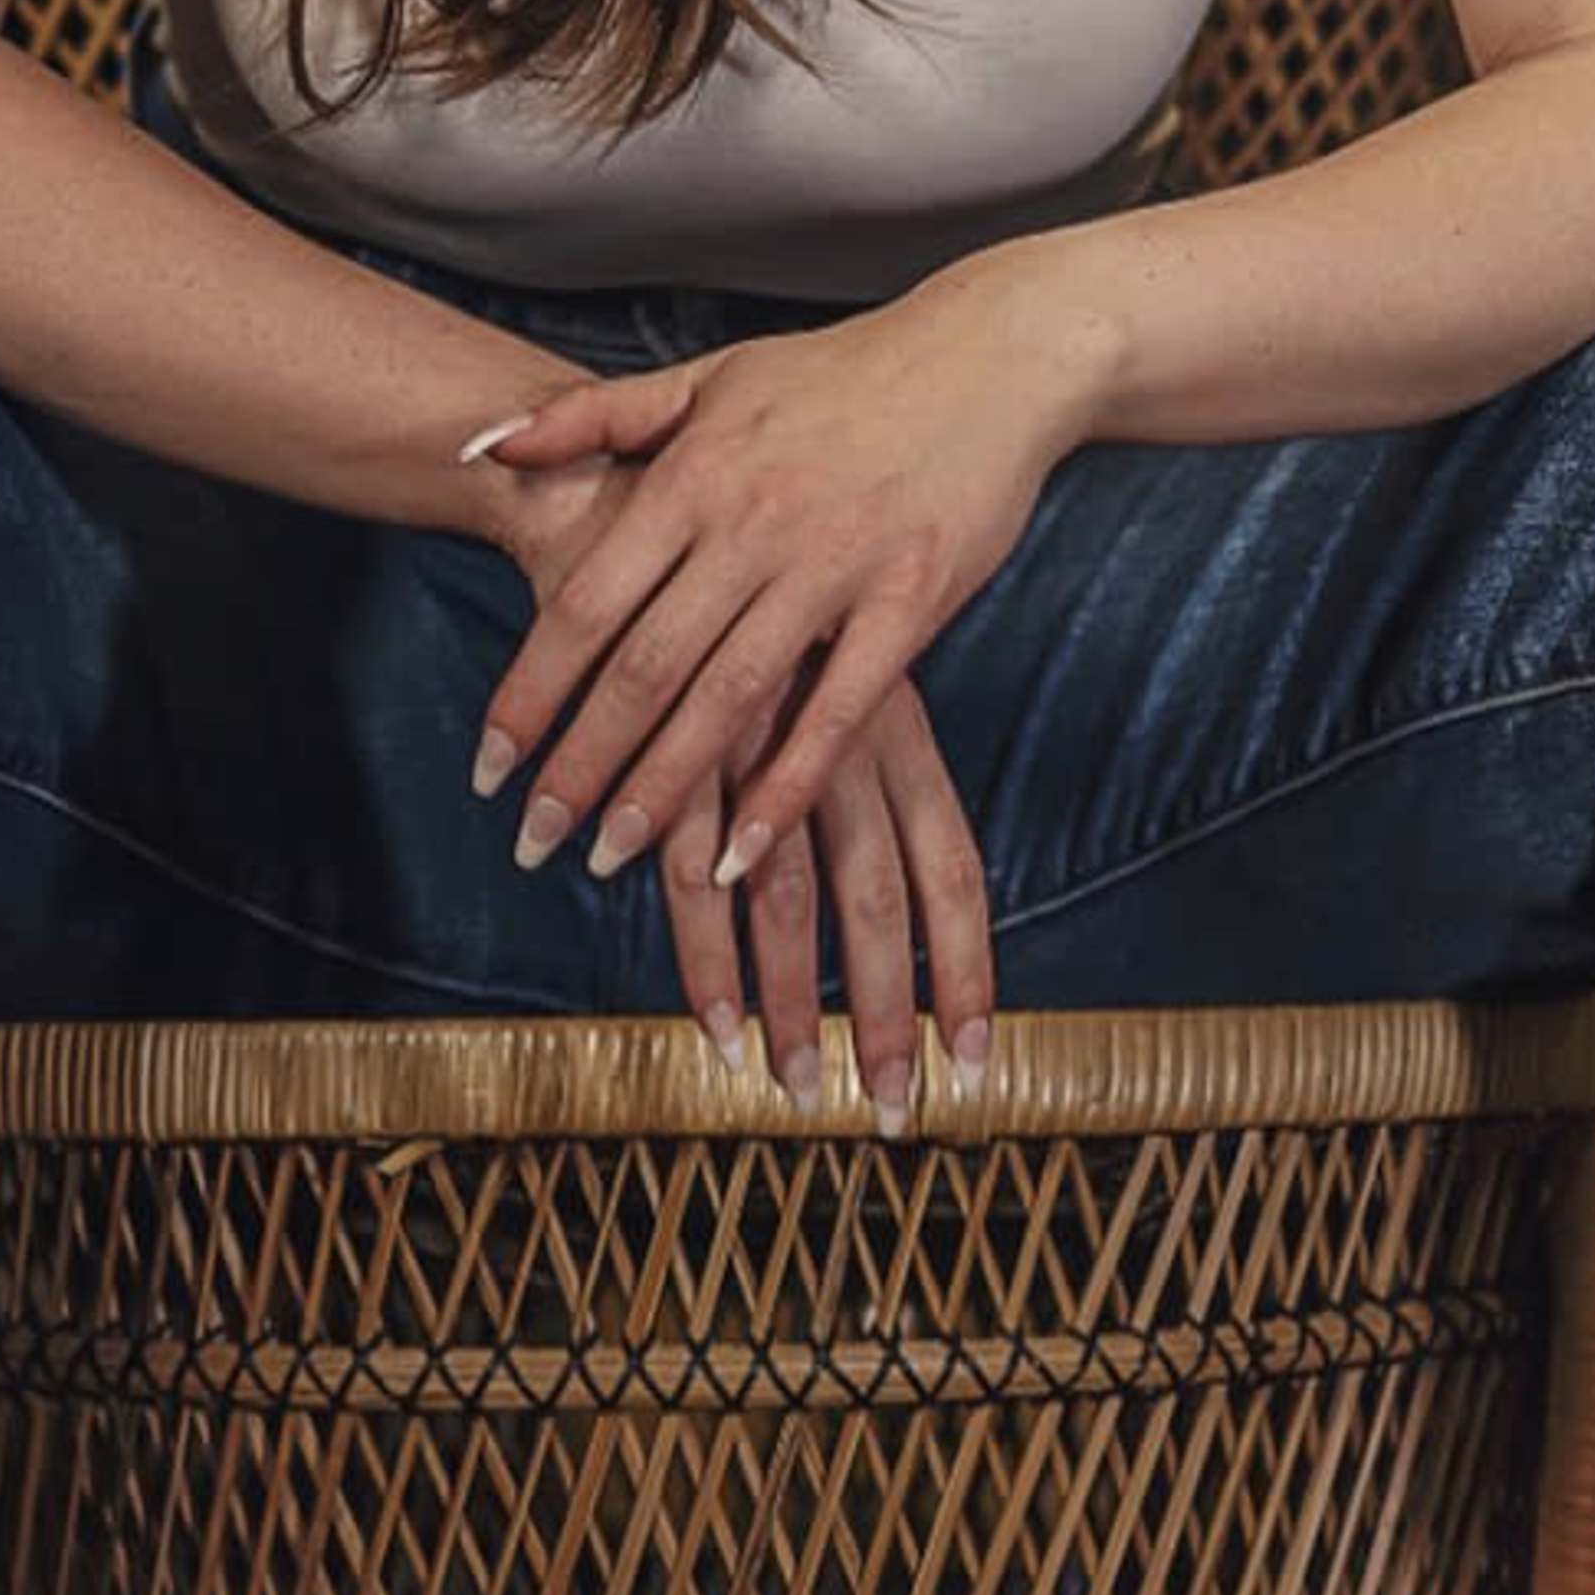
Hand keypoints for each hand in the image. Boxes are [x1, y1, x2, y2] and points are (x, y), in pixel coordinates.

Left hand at [463, 290, 1070, 1043]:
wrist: (988, 358)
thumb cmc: (835, 375)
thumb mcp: (706, 377)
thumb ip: (588, 417)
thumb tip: (481, 444)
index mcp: (692, 475)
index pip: (585, 603)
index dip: (530, 692)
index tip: (486, 767)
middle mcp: (752, 524)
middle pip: (644, 666)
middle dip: (580, 765)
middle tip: (532, 842)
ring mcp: (834, 567)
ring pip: (730, 698)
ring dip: (666, 789)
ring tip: (613, 858)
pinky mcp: (910, 602)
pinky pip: (838, 713)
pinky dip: (787, 787)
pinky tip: (742, 854)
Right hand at [484, 451, 999, 1109]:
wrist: (618, 480)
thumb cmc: (742, 543)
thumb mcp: (817, 624)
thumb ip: (844, 718)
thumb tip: (867, 820)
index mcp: (885, 712)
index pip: (951, 861)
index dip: (964, 965)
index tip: (977, 1062)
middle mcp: (832, 733)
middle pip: (882, 899)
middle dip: (889, 1016)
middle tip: (891, 1115)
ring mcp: (752, 743)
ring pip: (786, 902)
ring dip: (789, 1007)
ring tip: (788, 1094)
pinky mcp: (672, 750)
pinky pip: (693, 873)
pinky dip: (703, 952)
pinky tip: (710, 1021)